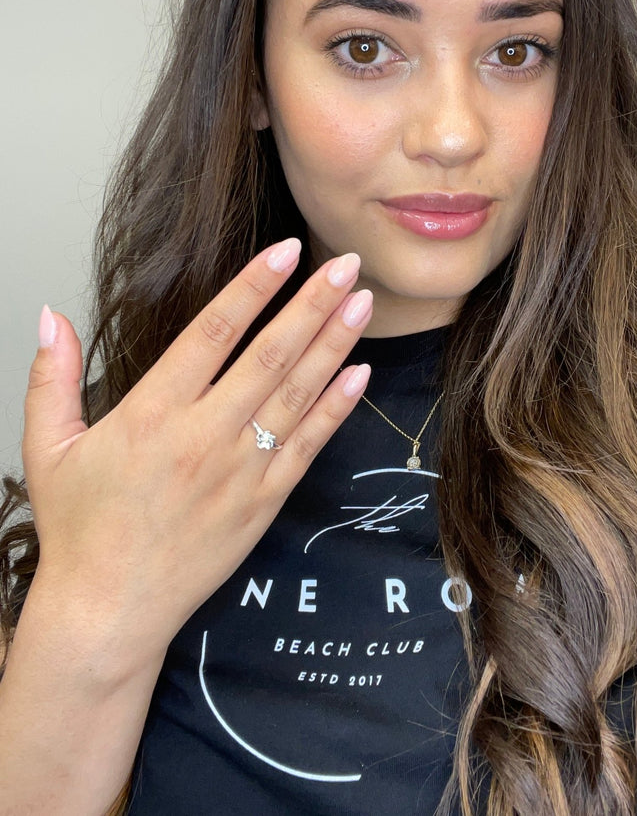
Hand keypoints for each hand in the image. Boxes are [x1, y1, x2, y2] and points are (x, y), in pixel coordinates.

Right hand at [21, 238, 372, 671]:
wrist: (110, 611)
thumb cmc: (80, 529)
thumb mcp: (47, 447)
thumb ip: (50, 377)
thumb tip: (48, 316)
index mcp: (152, 413)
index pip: (214, 332)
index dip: (253, 287)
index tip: (286, 251)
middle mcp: (203, 436)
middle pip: (270, 355)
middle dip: (312, 303)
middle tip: (347, 263)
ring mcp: (240, 470)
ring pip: (297, 394)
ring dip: (334, 345)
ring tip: (362, 302)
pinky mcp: (264, 502)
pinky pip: (308, 446)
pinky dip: (336, 408)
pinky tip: (360, 374)